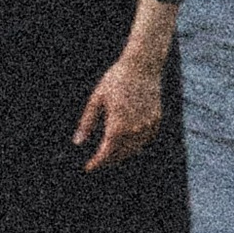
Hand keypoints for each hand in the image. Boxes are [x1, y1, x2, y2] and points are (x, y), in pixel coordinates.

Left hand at [74, 49, 162, 172]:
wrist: (142, 65)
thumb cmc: (116, 79)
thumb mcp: (96, 99)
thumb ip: (87, 122)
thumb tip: (78, 141)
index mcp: (117, 127)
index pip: (106, 154)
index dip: (96, 163)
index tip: (89, 167)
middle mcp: (134, 131)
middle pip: (120, 155)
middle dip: (108, 160)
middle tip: (98, 160)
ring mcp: (147, 126)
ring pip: (134, 150)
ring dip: (122, 154)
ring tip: (111, 153)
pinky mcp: (156, 120)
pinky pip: (145, 140)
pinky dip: (136, 144)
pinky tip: (128, 142)